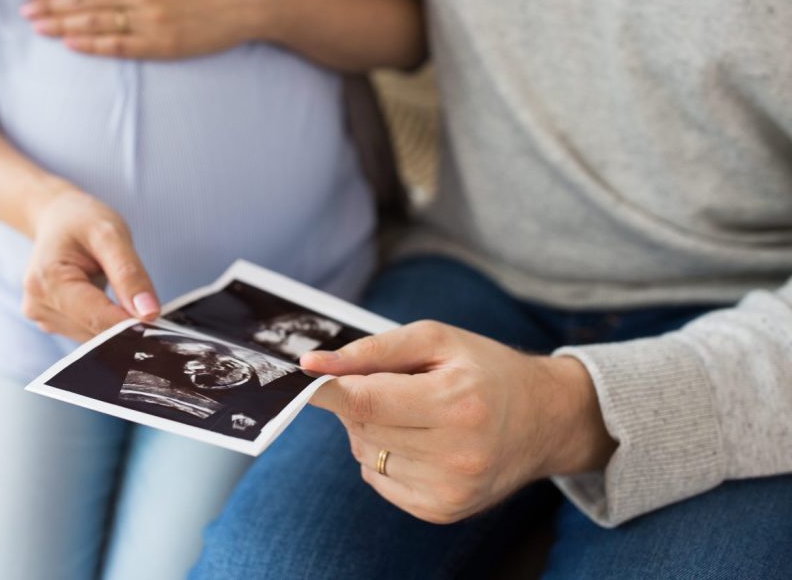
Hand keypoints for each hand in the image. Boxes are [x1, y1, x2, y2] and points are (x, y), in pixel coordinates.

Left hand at [21, 0, 268, 58]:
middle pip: (86, 1)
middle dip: (52, 6)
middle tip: (24, 12)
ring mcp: (152, 22)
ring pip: (97, 25)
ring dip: (64, 27)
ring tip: (39, 29)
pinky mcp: (164, 45)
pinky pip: (121, 46)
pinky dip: (94, 45)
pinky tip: (73, 44)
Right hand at [21, 185, 159, 340]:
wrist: (57, 219)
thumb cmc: (82, 221)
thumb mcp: (111, 234)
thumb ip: (130, 274)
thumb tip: (149, 313)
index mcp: (47, 281)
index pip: (97, 318)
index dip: (132, 326)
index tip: (161, 324)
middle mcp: (39, 305)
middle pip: (96, 332)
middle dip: (128, 325)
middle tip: (151, 306)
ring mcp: (43, 317)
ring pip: (95, 339)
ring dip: (118, 325)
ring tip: (128, 296)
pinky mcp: (53, 323)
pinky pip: (89, 333)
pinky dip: (109, 323)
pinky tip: (114, 303)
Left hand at [303, 321, 616, 523]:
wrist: (545, 420)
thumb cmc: (485, 369)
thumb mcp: (436, 340)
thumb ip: (372, 350)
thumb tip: (313, 365)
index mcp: (456, 404)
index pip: (365, 402)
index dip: (327, 390)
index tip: (306, 376)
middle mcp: (455, 455)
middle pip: (361, 428)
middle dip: (359, 401)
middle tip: (391, 384)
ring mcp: (449, 490)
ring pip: (365, 455)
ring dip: (372, 430)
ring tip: (414, 413)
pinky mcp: (442, 511)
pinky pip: (378, 480)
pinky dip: (385, 457)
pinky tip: (420, 440)